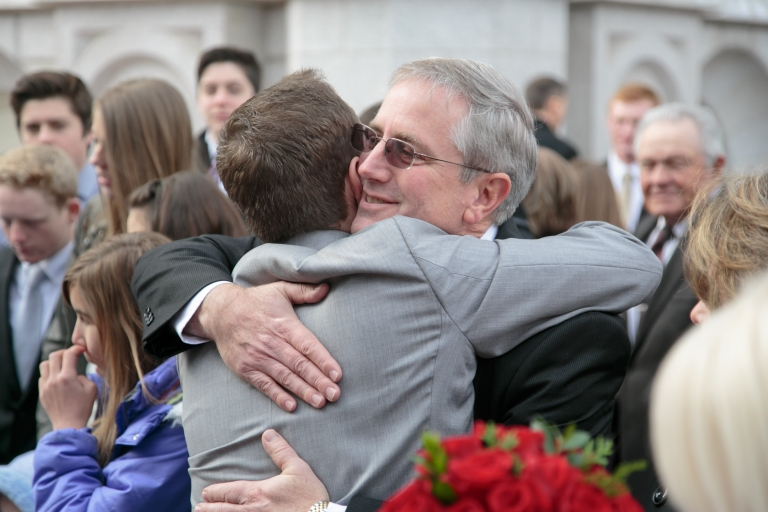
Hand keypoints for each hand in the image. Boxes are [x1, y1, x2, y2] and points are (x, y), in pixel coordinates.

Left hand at [39, 345, 97, 429]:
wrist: (69, 424)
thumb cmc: (83, 407)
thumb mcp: (92, 389)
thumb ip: (84, 376)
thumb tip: (76, 374)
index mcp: (67, 377)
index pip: (69, 354)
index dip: (76, 348)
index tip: (81, 349)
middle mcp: (54, 380)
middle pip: (54, 356)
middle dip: (64, 352)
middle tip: (71, 355)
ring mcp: (46, 386)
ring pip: (45, 364)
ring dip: (54, 362)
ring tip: (62, 366)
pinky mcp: (42, 393)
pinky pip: (42, 377)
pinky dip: (50, 374)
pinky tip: (58, 379)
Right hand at [192, 282, 340, 411]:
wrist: (221, 312)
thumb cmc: (257, 301)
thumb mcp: (280, 290)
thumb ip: (304, 291)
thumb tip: (326, 288)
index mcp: (284, 324)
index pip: (307, 345)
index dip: (323, 360)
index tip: (337, 374)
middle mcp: (271, 342)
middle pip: (299, 365)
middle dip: (319, 381)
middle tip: (335, 395)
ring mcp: (257, 357)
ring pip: (285, 377)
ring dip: (303, 391)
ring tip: (320, 402)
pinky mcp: (246, 368)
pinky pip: (264, 385)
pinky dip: (278, 396)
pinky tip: (292, 406)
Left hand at [196, 429, 328, 511]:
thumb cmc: (310, 497)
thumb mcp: (297, 469)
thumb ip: (280, 451)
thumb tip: (267, 434)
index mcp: (256, 493)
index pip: (227, 492)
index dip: (214, 493)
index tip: (206, 493)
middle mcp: (250, 511)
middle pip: (220, 511)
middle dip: (208, 508)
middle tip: (198, 507)